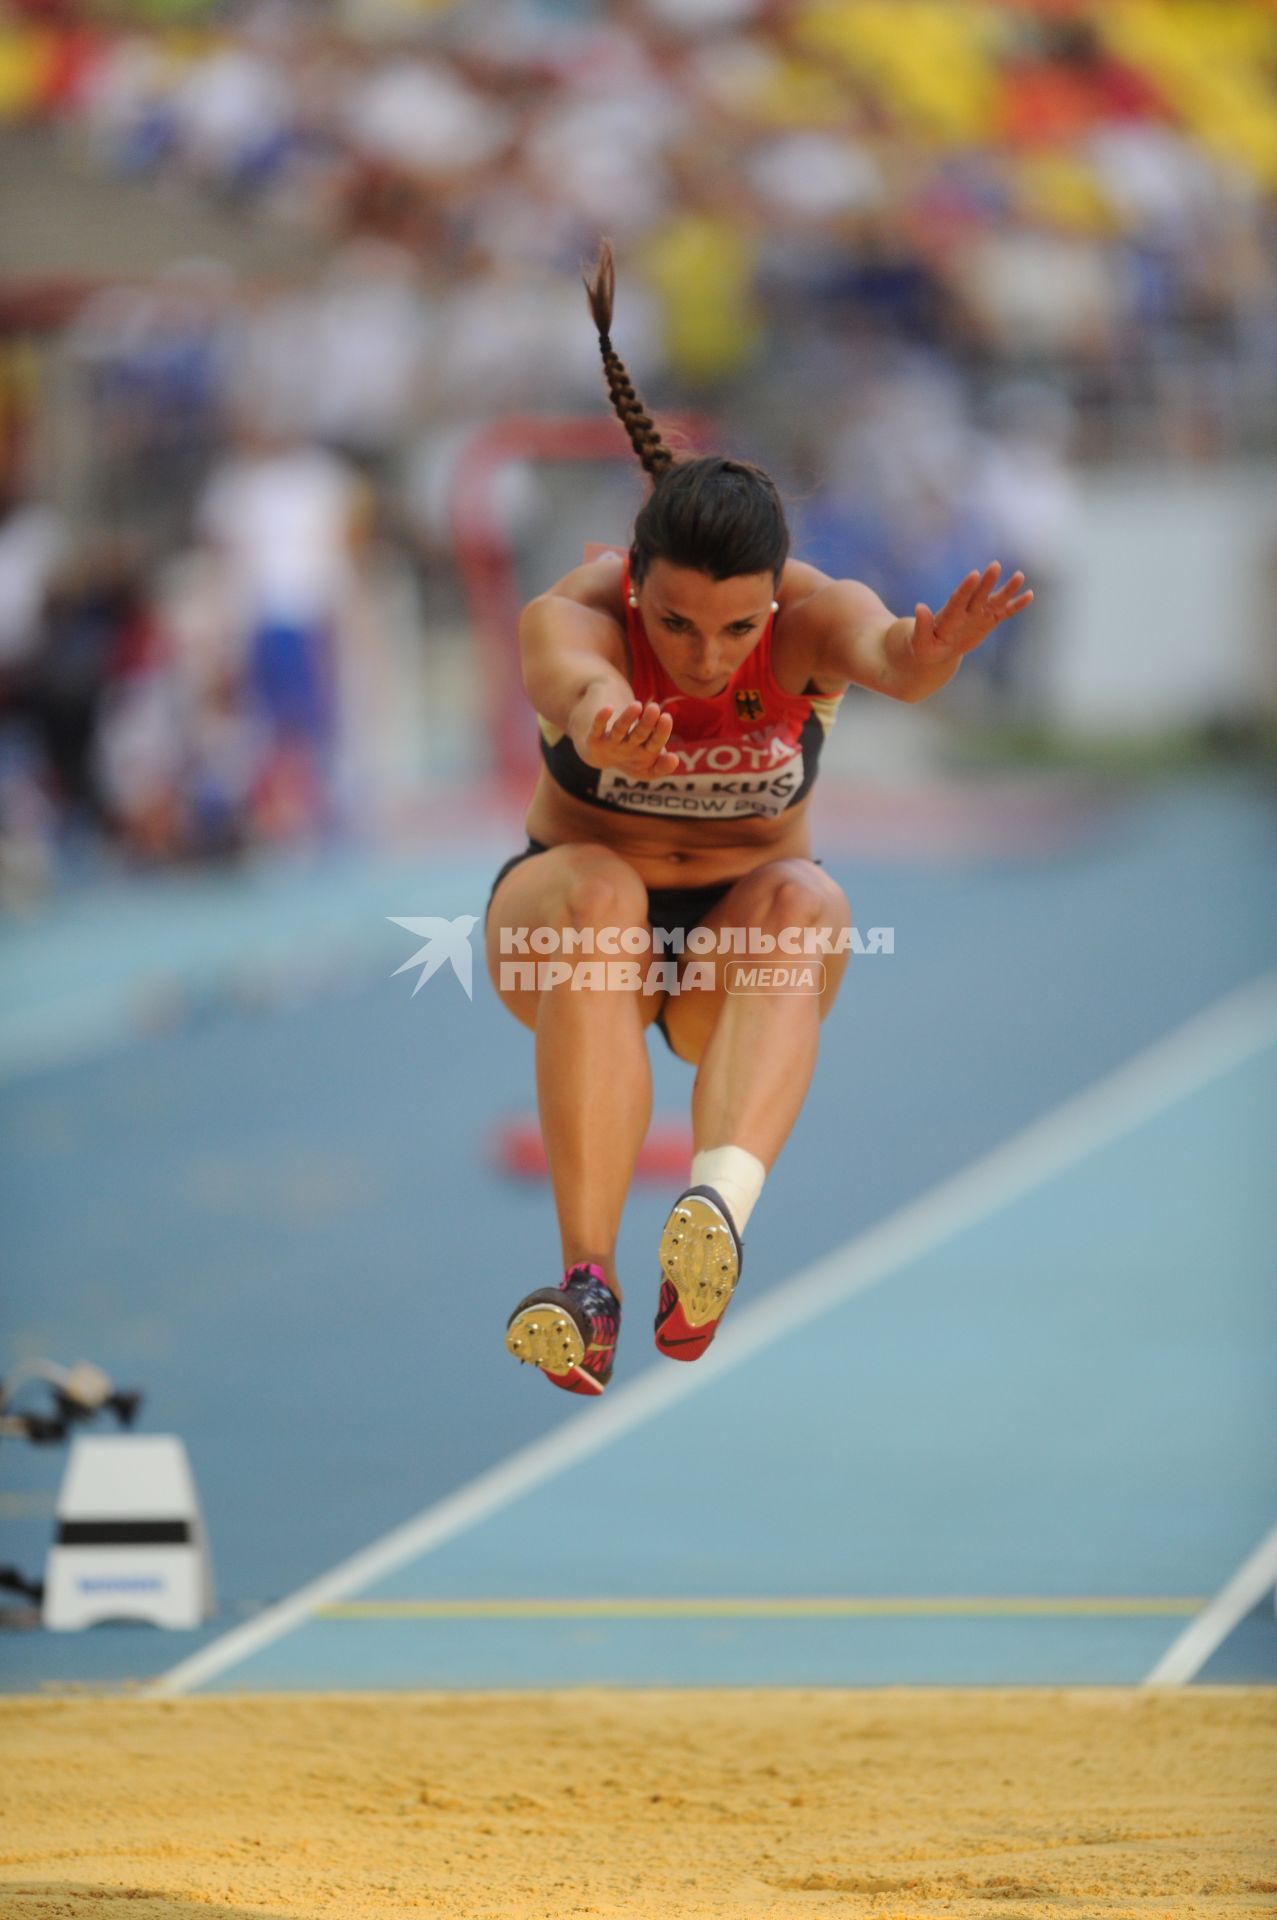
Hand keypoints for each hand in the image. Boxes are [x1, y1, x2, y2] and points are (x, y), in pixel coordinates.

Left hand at [576, 699, 679, 775]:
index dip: (661, 733)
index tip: (666, 717)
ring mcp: (611, 744)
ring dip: (627, 718)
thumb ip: (664, 764)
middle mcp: (629, 750)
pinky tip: (608, 708)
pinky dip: (601, 719)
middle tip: (654, 708)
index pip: (656, 743)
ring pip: (619, 730)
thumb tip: (675, 759)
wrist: (602, 757)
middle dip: (646, 723)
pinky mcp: (595, 739)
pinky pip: (597, 728)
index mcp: (645, 755)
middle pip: (639, 736)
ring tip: (636, 705)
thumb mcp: (652, 760)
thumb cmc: (635, 755)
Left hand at [912, 563, 1033, 665]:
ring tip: (1020, 575)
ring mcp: (978, 614)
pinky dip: (1016, 605)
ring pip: (994, 600)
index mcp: (949, 616)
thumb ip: (921, 627)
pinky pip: (1004, 612)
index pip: (958, 599)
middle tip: (995, 565)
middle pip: (978, 594)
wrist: (937, 650)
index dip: (966, 588)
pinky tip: (1029, 595)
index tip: (974, 574)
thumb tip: (919, 607)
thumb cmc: (926, 648)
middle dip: (987, 582)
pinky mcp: (988, 621)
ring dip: (1007, 589)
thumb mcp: (921, 643)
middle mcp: (966, 610)